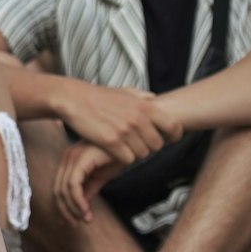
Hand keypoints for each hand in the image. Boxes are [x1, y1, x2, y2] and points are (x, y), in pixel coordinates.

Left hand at [54, 141, 124, 223]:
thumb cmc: (118, 156)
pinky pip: (73, 185)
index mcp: (70, 160)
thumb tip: (80, 211)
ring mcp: (73, 156)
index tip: (71, 222)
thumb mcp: (100, 177)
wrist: (133, 142)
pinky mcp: (81, 159)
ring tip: (84, 219)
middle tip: (75, 224)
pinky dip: (78, 201)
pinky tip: (86, 211)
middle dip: (65, 211)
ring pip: (64, 189)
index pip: (59, 188)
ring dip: (72, 209)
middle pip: (58, 190)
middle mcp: (68, 157)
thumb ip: (88, 191)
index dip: (62, 208)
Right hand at [57, 80, 181, 163]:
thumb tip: (155, 99)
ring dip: (135, 153)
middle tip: (139, 144)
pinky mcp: (112, 142)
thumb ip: (142, 96)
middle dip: (150, 147)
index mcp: (145, 106)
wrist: (75, 99)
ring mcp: (126, 131)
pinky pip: (128, 159)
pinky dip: (122, 158)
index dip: (175, 136)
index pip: (173, 126)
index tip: (170, 140)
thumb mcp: (124, 91)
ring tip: (125, 146)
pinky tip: (115, 150)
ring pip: (143, 154)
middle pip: (157, 145)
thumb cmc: (99, 96)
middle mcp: (138, 119)